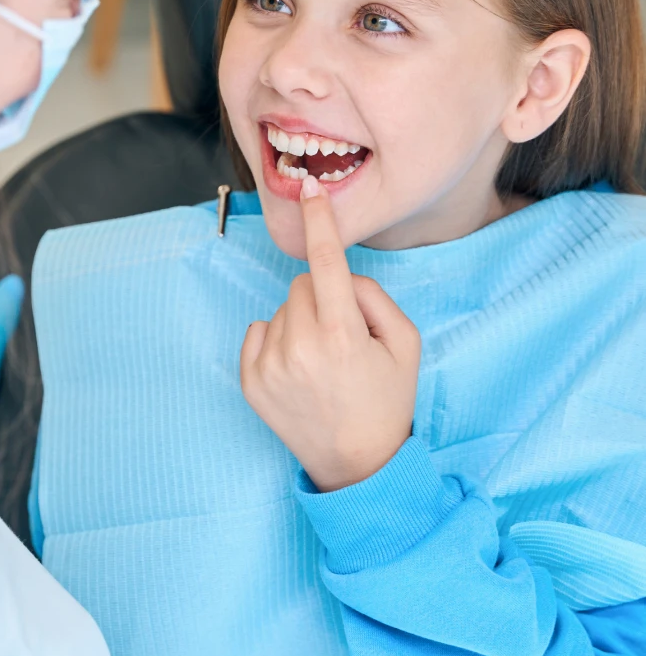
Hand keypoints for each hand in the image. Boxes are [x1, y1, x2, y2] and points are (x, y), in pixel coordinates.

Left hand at [240, 175, 420, 491]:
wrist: (357, 465)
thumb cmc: (387, 401)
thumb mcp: (406, 345)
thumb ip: (375, 298)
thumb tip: (341, 278)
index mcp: (341, 334)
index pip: (326, 262)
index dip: (319, 222)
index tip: (310, 190)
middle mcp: (299, 346)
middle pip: (302, 284)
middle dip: (323, 297)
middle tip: (343, 338)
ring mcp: (270, 365)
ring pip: (281, 309)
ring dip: (300, 323)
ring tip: (322, 364)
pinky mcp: (250, 381)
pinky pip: (259, 331)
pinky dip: (277, 341)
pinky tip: (298, 371)